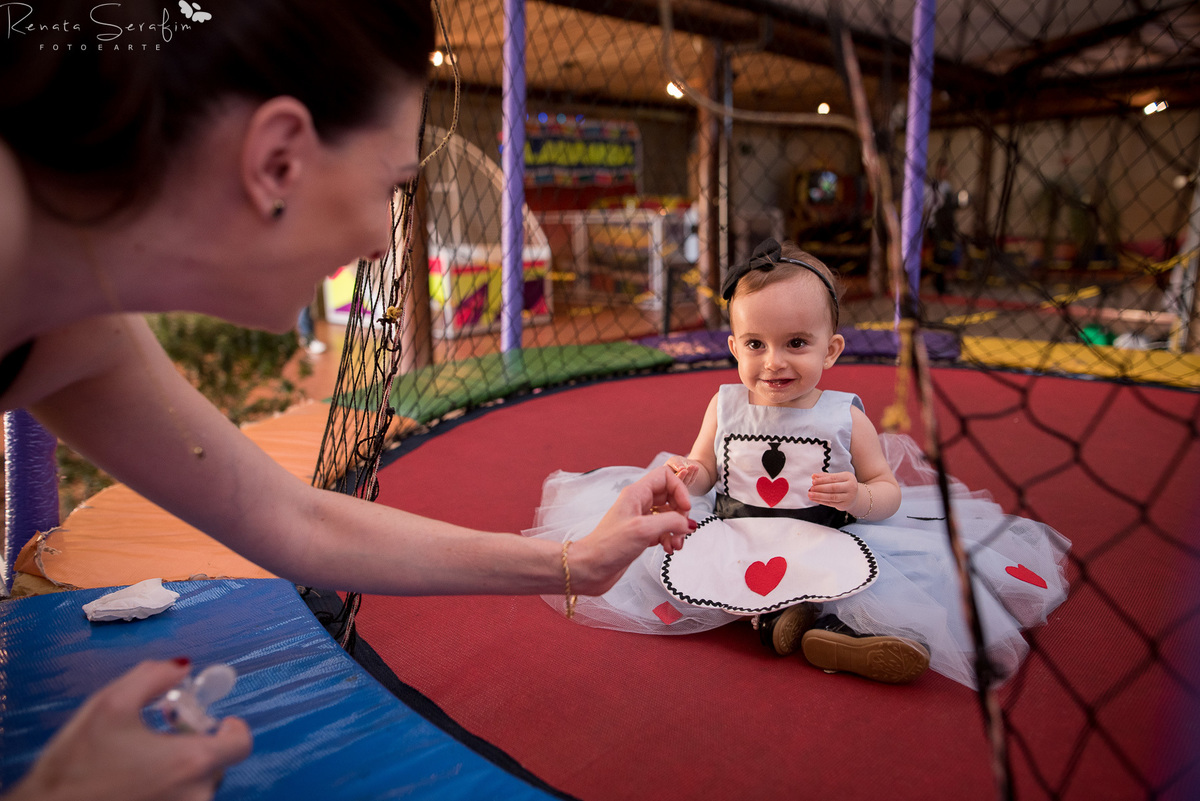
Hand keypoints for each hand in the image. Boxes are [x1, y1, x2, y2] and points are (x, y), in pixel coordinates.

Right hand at [7, 659, 251, 800]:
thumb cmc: (76, 766)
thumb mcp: (111, 704)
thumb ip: (153, 676)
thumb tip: (181, 665)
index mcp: (191, 764)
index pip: (240, 744)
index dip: (232, 728)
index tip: (217, 721)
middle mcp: (194, 797)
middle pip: (215, 765)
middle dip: (195, 745)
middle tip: (167, 730)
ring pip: (195, 788)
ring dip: (179, 770)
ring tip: (144, 757)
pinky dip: (165, 791)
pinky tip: (135, 781)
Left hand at [572, 466, 694, 595]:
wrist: (590, 568)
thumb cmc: (608, 546)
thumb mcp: (643, 530)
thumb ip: (670, 522)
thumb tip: (688, 524)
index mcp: (636, 494)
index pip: (665, 477)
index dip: (679, 490)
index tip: (685, 508)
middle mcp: (638, 503)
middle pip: (670, 496)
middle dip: (681, 513)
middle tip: (682, 529)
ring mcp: (640, 519)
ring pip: (668, 515)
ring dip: (677, 529)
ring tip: (676, 544)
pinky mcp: (641, 535)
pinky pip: (663, 531)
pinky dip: (670, 538)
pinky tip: (668, 548)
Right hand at [664, 457, 699, 487]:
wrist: (684, 464)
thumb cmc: (677, 461)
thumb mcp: (674, 460)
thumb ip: (676, 463)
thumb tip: (681, 468)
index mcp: (666, 479)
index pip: (672, 480)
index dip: (679, 475)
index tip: (684, 469)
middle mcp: (672, 485)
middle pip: (680, 481)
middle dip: (686, 474)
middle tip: (691, 466)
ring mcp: (680, 487)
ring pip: (687, 481)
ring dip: (691, 473)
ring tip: (694, 465)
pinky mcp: (688, 485)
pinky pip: (691, 481)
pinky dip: (694, 474)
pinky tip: (696, 467)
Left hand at [808, 471, 858, 511]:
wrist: (854, 495)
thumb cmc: (843, 484)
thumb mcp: (837, 478)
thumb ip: (825, 476)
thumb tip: (814, 476)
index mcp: (849, 477)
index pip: (833, 478)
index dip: (822, 480)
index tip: (813, 480)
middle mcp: (851, 487)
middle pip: (833, 488)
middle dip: (820, 488)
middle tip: (811, 488)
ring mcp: (849, 497)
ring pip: (832, 497)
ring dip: (819, 496)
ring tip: (810, 494)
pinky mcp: (844, 505)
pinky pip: (831, 503)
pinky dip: (821, 501)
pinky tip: (814, 499)